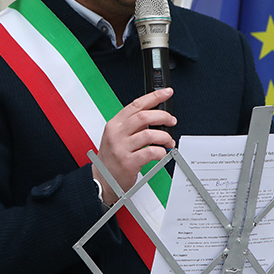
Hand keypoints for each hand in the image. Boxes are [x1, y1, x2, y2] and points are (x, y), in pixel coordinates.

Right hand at [92, 87, 176, 202]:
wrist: (102, 180)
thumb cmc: (112, 158)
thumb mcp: (116, 136)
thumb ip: (132, 126)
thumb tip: (155, 116)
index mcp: (114, 124)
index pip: (136, 105)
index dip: (154, 97)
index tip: (166, 92)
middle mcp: (116, 134)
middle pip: (144, 117)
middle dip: (163, 117)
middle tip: (171, 121)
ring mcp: (121, 148)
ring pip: (149, 134)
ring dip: (164, 137)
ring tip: (168, 141)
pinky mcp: (128, 163)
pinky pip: (150, 153)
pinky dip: (160, 152)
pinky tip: (161, 153)